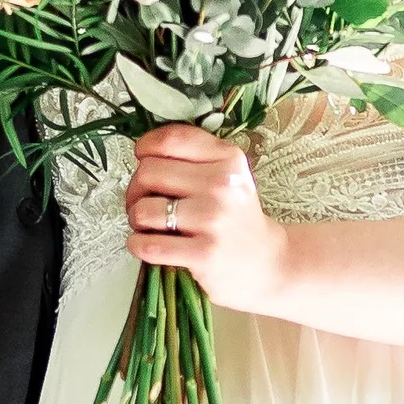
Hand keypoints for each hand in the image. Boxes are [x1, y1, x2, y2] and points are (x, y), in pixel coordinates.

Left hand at [125, 125, 288, 313]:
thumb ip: (194, 156)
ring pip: (143, 210)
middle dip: (136, 189)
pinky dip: (139, 245)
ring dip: (137, 220)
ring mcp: (213, 220)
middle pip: (148, 173)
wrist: (266, 264)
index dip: (146, 148)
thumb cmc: (236, 218)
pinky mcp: (203, 254)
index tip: (144, 159)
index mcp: (228, 159)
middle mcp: (222, 185)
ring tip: (151, 226)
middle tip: (146, 202)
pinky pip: (147, 245)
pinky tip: (150, 245)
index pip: (171, 139)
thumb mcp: (228, 176)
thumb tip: (144, 151)